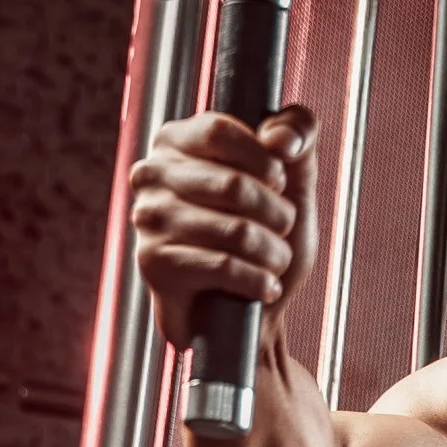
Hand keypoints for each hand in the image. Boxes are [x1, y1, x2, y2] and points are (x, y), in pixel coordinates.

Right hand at [128, 104, 319, 351]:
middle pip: (234, 184)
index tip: (280, 184)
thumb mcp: (295, 183)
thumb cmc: (268, 242)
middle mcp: (152, 175)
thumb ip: (298, 135)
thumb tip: (280, 138)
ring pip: (236, 231)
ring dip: (274, 254)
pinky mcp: (154, 264)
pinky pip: (223, 266)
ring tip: (275, 263)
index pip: (220, 130)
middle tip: (282, 233)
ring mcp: (148, 219)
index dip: (264, 160)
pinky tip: (264, 288)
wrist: (254, 315)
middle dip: (278, 216)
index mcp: (176, 142)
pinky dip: (258, 281)